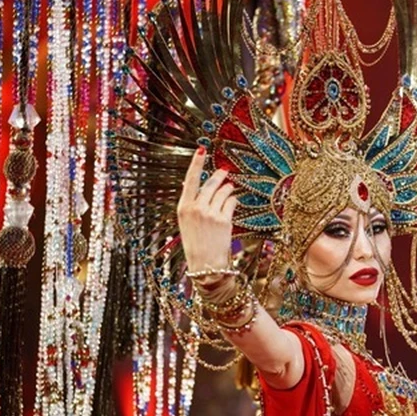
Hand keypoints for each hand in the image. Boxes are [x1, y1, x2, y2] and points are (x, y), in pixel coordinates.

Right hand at [177, 147, 236, 273]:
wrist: (205, 266)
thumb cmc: (196, 245)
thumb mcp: (187, 223)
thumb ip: (193, 205)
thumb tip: (204, 189)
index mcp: (183, 208)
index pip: (190, 179)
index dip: (196, 163)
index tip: (201, 150)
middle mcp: (196, 208)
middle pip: (210, 183)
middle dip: (219, 175)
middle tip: (224, 171)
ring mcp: (210, 213)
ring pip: (223, 192)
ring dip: (228, 188)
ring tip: (229, 189)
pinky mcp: (224, 220)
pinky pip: (231, 202)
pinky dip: (233, 200)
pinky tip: (233, 202)